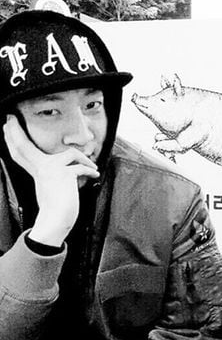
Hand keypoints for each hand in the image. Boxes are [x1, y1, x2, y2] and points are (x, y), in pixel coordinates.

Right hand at [3, 114, 99, 245]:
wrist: (56, 220)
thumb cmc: (57, 206)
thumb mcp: (49, 185)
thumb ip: (52, 172)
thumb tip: (70, 160)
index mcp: (37, 171)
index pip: (21, 152)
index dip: (13, 138)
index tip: (8, 123)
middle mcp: (41, 169)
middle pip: (22, 147)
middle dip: (15, 132)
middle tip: (10, 118)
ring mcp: (52, 170)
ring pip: (70, 154)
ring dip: (84, 159)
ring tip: (92, 166)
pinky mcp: (65, 174)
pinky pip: (82, 167)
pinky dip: (91, 171)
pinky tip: (95, 174)